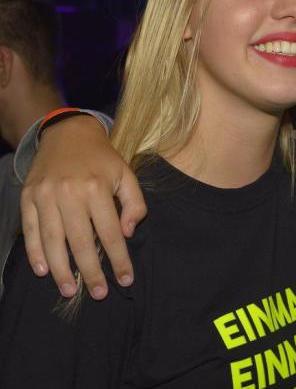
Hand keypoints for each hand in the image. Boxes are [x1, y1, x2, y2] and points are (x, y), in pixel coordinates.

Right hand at [20, 115, 146, 298]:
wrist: (68, 133)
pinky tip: (43, 271)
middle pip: (80, 242)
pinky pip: (30, 230)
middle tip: (99, 293)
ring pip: (52, 241)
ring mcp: (45, 195)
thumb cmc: (102, 159)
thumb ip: (134, 203)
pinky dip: (35, 253)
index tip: (126, 279)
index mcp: (97, 188)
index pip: (110, 233)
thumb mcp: (126, 174)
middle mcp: (70, 193)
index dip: (119, 259)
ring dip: (61, 270)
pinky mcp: (28, 197)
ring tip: (70, 290)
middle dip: (91, 272)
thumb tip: (128, 233)